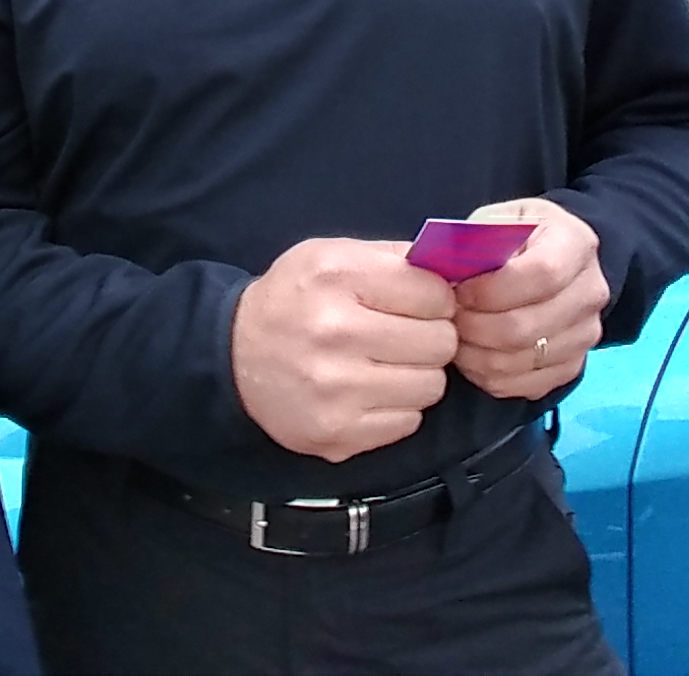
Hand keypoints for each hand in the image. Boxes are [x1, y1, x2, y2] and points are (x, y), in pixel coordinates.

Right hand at [232, 238, 459, 462]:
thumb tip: (455, 269)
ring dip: (417, 374)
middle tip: (405, 335)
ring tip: (386, 364)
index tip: (418, 304)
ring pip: (431, 386)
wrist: (232, 356)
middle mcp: (335, 333)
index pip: (434, 294)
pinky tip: (369, 392)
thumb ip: (393, 257)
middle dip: (431, 337)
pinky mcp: (337, 434)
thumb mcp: (331, 255)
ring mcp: (336, 390)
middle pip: (440, 342)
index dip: (435, 298)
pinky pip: (408, 422)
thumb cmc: (293, 300)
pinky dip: (397, 408)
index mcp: (338, 278)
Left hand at [450, 198, 607, 401]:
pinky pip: (523, 385)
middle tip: (447, 317)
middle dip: (475, 326)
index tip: (459, 290)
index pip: (542, 274)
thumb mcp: (498, 220)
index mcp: (576, 243)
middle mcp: (591, 292)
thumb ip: (475, 241)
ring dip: (476, 354)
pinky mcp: (573, 366)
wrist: (557, 262)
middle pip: (527, 327)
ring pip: (521, 360)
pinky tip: (473, 354)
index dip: (492, 290)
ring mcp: (586, 334)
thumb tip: (443, 272)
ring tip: (455, 334)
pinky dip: (488, 375)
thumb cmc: (517, 237)